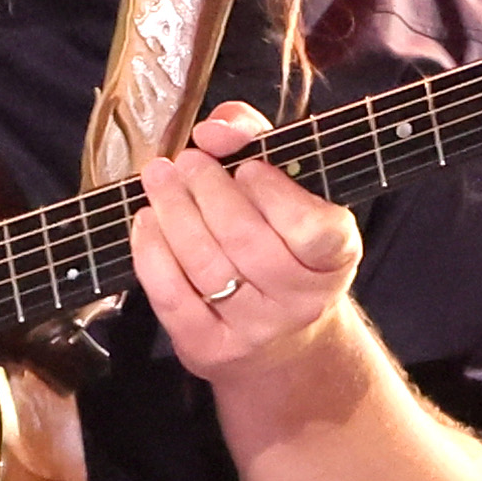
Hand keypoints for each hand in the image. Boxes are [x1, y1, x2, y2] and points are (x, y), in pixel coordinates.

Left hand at [129, 103, 365, 391]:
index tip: (247, 167)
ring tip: (159, 177)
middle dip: (207, 190)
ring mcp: (256, 330)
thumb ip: (256, 140)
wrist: (281, 340)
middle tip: (186, 161)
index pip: (314, 231)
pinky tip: (147, 220)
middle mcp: (302, 301)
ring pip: (206, 267)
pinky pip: (172, 297)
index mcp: (335, 258)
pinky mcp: (210, 349)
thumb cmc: (281, 243)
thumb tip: (214, 131)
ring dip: (173, 212)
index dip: (276, 195)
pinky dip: (151, 251)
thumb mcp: (289, 188)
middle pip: (246, 242)